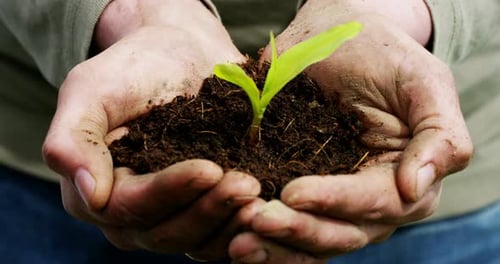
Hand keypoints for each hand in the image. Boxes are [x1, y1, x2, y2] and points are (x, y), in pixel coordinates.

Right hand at [43, 0, 252, 258]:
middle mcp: (132, 215)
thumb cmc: (134, 68)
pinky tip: (268, 205)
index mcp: (98, 191)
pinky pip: (221, 235)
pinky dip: (243, 225)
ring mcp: (170, 216)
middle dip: (209, 208)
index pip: (129, 207)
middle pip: (166, 232)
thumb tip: (88, 193)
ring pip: (197, 241)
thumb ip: (73, 138)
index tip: (208, 168)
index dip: (169, 192)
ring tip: (261, 195)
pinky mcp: (203, 211)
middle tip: (247, 183)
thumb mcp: (91, 89)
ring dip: (231, 222)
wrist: (180, 55)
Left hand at [230, 0, 472, 261]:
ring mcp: (332, 201)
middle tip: (256, 219)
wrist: (338, 38)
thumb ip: (438, 136)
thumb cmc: (382, 56)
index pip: (375, 203)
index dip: (336, 201)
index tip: (293, 193)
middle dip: (298, 229)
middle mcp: (370, 200)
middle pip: (340, 232)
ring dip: (275, 244)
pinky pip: (285, 222)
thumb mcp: (423, 84)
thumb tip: (415, 188)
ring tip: (237, 242)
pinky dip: (262, 236)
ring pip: (310, 238)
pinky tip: (232, 235)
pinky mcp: (298, 192)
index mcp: (404, 178)